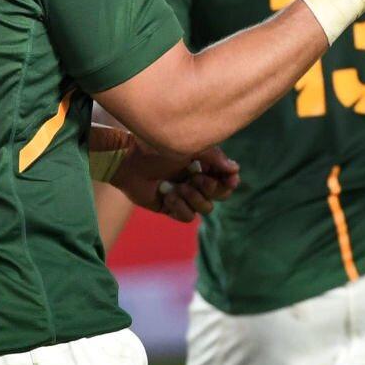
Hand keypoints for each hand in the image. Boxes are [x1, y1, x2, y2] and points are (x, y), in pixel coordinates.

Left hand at [113, 138, 240, 222]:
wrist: (129, 160)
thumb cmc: (156, 148)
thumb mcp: (189, 147)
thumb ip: (214, 157)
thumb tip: (235, 169)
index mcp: (201, 165)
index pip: (225, 179)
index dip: (229, 182)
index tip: (230, 179)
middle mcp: (195, 181)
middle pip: (219, 196)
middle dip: (210, 188)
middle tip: (195, 178)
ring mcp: (183, 196)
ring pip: (205, 208)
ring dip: (194, 198)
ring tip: (179, 187)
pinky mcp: (170, 208)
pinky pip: (187, 217)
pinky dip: (181, 208)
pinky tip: (168, 195)